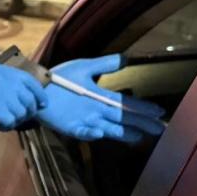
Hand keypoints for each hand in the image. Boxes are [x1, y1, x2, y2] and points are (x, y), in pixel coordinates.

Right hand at [0, 60, 46, 129]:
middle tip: (22, 115)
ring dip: (17, 119)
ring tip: (8, 120)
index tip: (41, 103)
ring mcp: (5, 98)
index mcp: (10, 73)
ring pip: (22, 114)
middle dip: (28, 111)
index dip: (40, 96)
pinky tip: (0, 125)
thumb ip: (3, 76)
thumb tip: (10, 86)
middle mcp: (11, 85)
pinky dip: (7, 126)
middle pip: (30, 102)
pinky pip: (10, 122)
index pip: (34, 85)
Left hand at [38, 55, 166, 141]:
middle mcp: (96, 111)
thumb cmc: (60, 78)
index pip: (126, 104)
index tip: (159, 112)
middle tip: (159, 130)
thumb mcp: (84, 67)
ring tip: (139, 137)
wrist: (36, 85)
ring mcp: (84, 121)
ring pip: (108, 129)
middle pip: (122, 119)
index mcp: (100, 97)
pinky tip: (99, 133)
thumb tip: (126, 58)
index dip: (142, 109)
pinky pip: (82, 132)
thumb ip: (104, 64)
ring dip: (122, 133)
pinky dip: (90, 134)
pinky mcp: (70, 127)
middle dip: (141, 124)